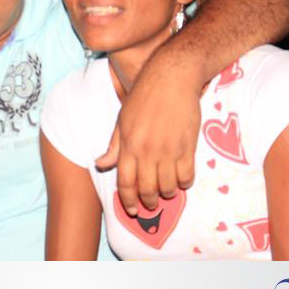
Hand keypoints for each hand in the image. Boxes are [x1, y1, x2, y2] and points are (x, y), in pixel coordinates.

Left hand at [96, 52, 202, 215]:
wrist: (171, 78)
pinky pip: (187, 176)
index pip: (125, 183)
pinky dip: (184, 183)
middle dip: (147, 202)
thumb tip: (100, 165)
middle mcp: (147, 151)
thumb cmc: (144, 97)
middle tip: (150, 203)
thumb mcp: (122, 120)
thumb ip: (114, 146)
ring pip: (168, 187)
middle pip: (147, 190)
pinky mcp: (188, 147)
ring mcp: (169, 150)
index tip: (132, 209)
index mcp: (128, 145)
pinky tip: (181, 179)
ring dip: (166, 193)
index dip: (128, 201)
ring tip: (165, 190)